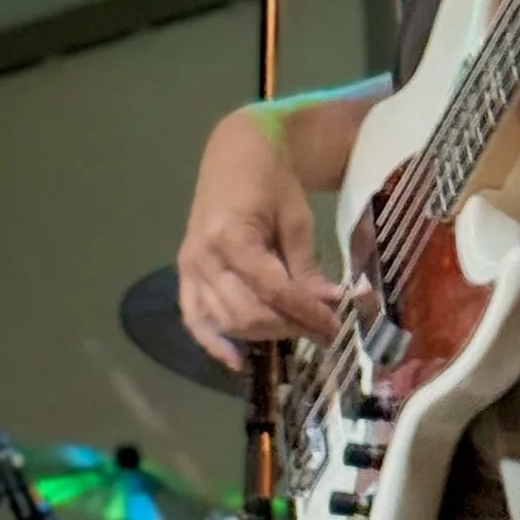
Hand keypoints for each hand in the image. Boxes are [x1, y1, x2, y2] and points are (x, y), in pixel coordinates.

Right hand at [177, 106, 339, 369]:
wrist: (235, 157)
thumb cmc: (271, 182)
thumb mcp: (297, 219)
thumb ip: (306, 266)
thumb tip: (328, 305)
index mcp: (231, 236)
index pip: (272, 289)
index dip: (306, 313)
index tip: (335, 325)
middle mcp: (203, 257)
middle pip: (248, 311)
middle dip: (289, 326)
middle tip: (323, 330)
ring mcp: (189, 268)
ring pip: (226, 320)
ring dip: (263, 333)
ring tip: (296, 331)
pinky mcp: (185, 275)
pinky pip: (194, 319)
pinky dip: (213, 343)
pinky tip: (236, 362)